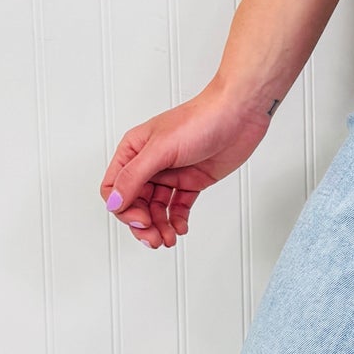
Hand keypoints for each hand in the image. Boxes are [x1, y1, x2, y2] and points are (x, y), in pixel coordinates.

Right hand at [99, 82, 278, 248]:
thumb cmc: (200, 120)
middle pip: (134, 203)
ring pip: (156, 208)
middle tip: (154, 239)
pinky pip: (178, 206)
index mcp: (134, 150)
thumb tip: (114, 202)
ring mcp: (171, 173)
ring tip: (168, 239)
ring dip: (159, 226)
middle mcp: (149, 163)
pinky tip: (181, 228)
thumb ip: (134, 177)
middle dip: (142, 224)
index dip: (123, 208)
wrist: (238, 114)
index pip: (114, 187)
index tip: (140, 220)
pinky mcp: (191, 181)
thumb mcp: (160, 149)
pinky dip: (177, 220)